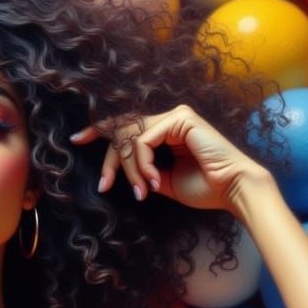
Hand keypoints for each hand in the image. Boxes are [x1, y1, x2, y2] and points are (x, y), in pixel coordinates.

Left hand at [69, 104, 268, 211]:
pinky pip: (143, 140)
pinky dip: (142, 164)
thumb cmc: (203, 188)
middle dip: (109, 162)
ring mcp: (175, 116)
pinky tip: (154, 181)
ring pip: (131, 138)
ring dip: (131, 169)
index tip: (77, 140)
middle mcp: (169, 120)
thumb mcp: (162, 181)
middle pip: (122, 133)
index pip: (126, 127)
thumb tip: (123, 171)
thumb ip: (143, 172)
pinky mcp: (180, 119)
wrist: (231, 190)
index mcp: (165, 132)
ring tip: (143, 191)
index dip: (100, 130)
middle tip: (104, 186)